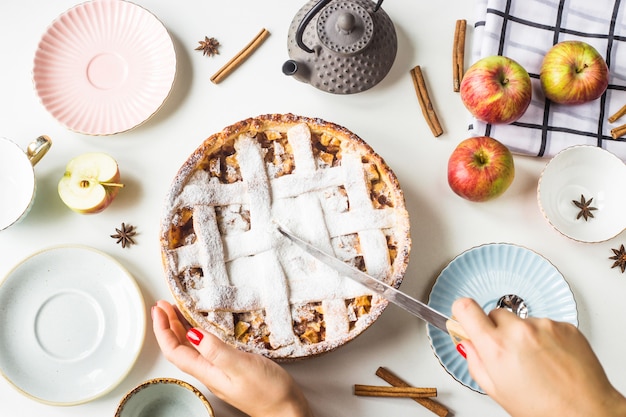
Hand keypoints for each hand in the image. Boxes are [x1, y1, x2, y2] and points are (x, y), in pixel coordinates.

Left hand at [152, 300, 313, 416]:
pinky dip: (198, 334)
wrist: (286, 410)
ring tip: (175, 312)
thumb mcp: (240, 366)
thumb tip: (192, 334)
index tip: (158, 310)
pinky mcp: (231, 368)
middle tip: (163, 305)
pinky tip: (203, 329)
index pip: (174, 350)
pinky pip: (206, 349)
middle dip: (167, 326)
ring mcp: (220, 371)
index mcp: (208, 371)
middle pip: (179, 348)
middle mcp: (210, 372)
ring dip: (180, 329)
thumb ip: (216, 350)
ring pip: (191, 348)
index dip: (163, 330)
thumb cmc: (268, 391)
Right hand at [452, 297, 625, 416]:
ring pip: (521, 320)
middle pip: (494, 313)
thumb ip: (475, 362)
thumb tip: (467, 343)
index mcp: (496, 346)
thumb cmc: (544, 409)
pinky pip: (545, 324)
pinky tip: (551, 359)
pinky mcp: (564, 325)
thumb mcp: (497, 391)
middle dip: (496, 329)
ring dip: (524, 335)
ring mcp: (543, 325)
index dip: (462, 312)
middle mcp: (518, 331)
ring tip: (537, 362)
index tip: (464, 317)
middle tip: (507, 352)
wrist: (588, 412)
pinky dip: (545, 338)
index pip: (466, 307)